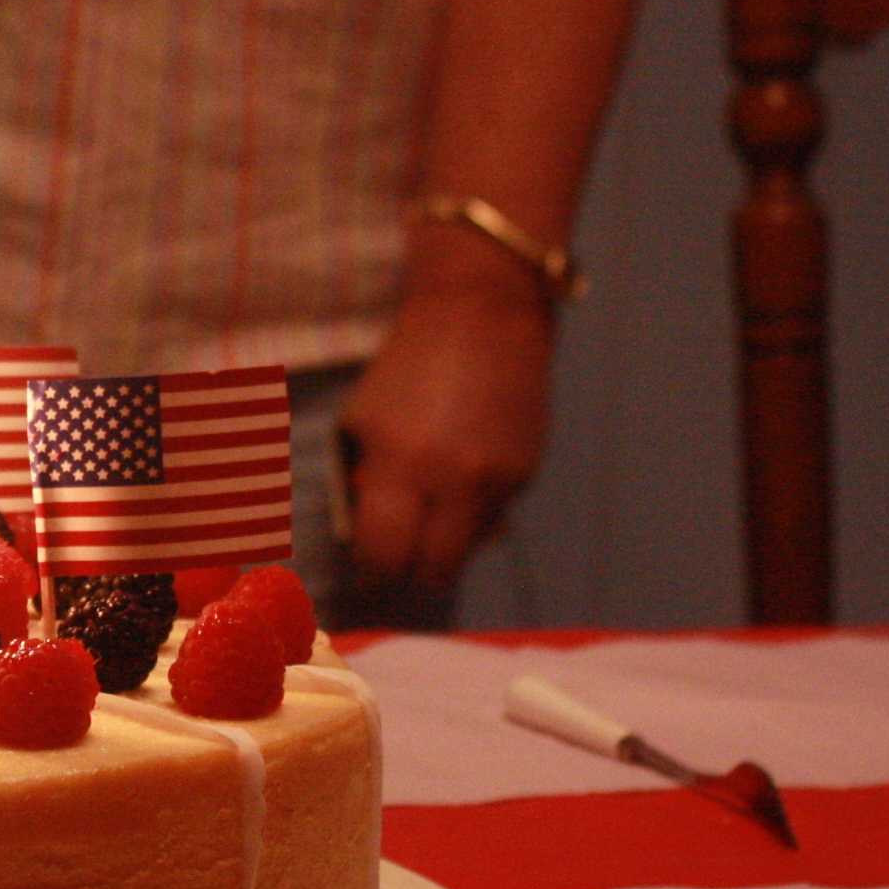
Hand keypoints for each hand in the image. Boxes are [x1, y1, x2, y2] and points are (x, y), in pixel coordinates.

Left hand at [339, 258, 556, 594]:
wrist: (482, 317)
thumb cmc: (405, 368)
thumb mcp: (362, 421)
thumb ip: (363, 480)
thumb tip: (365, 534)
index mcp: (400, 464)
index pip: (385, 553)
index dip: (372, 569)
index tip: (366, 567)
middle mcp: (454, 481)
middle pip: (434, 572)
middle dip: (412, 572)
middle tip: (398, 556)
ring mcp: (497, 481)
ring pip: (468, 549)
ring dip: (445, 542)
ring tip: (428, 508)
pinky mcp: (526, 474)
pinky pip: (493, 516)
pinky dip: (472, 510)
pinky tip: (461, 472)